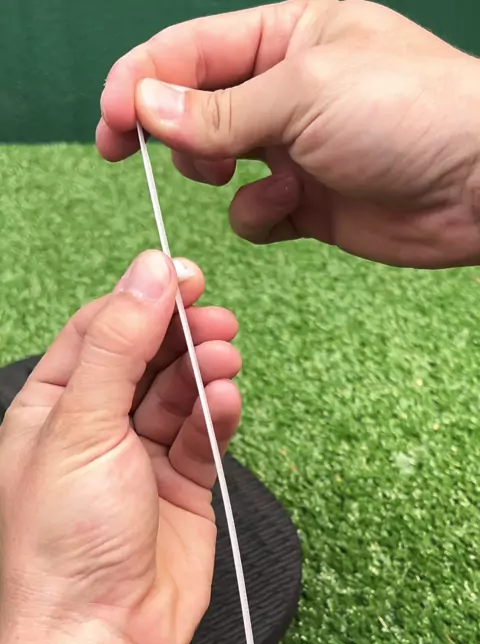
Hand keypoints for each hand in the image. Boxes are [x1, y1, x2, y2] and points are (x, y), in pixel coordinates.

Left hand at [0, 251, 240, 643]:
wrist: (97, 639)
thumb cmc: (62, 542)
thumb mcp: (80, 425)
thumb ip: (119, 345)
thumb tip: (149, 272)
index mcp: (51, 409)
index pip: (98, 333)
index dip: (139, 300)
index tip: (182, 276)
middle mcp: (95, 430)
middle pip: (144, 358)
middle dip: (178, 333)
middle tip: (214, 317)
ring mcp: (141, 459)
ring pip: (179, 394)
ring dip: (202, 370)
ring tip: (224, 358)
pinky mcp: (182, 488)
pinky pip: (202, 436)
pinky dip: (216, 414)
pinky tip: (224, 400)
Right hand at [98, 0, 479, 267]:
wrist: (479, 186)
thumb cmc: (409, 112)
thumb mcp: (304, 92)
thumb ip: (220, 107)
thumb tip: (145, 106)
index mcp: (285, 36)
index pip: (189, 52)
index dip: (140, 83)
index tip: (109, 122)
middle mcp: (285, 91)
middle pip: (195, 108)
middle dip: (169, 132)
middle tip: (141, 152)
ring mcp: (295, 149)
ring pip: (217, 164)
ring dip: (215, 174)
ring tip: (235, 174)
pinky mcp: (307, 203)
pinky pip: (253, 213)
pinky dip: (258, 216)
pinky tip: (288, 208)